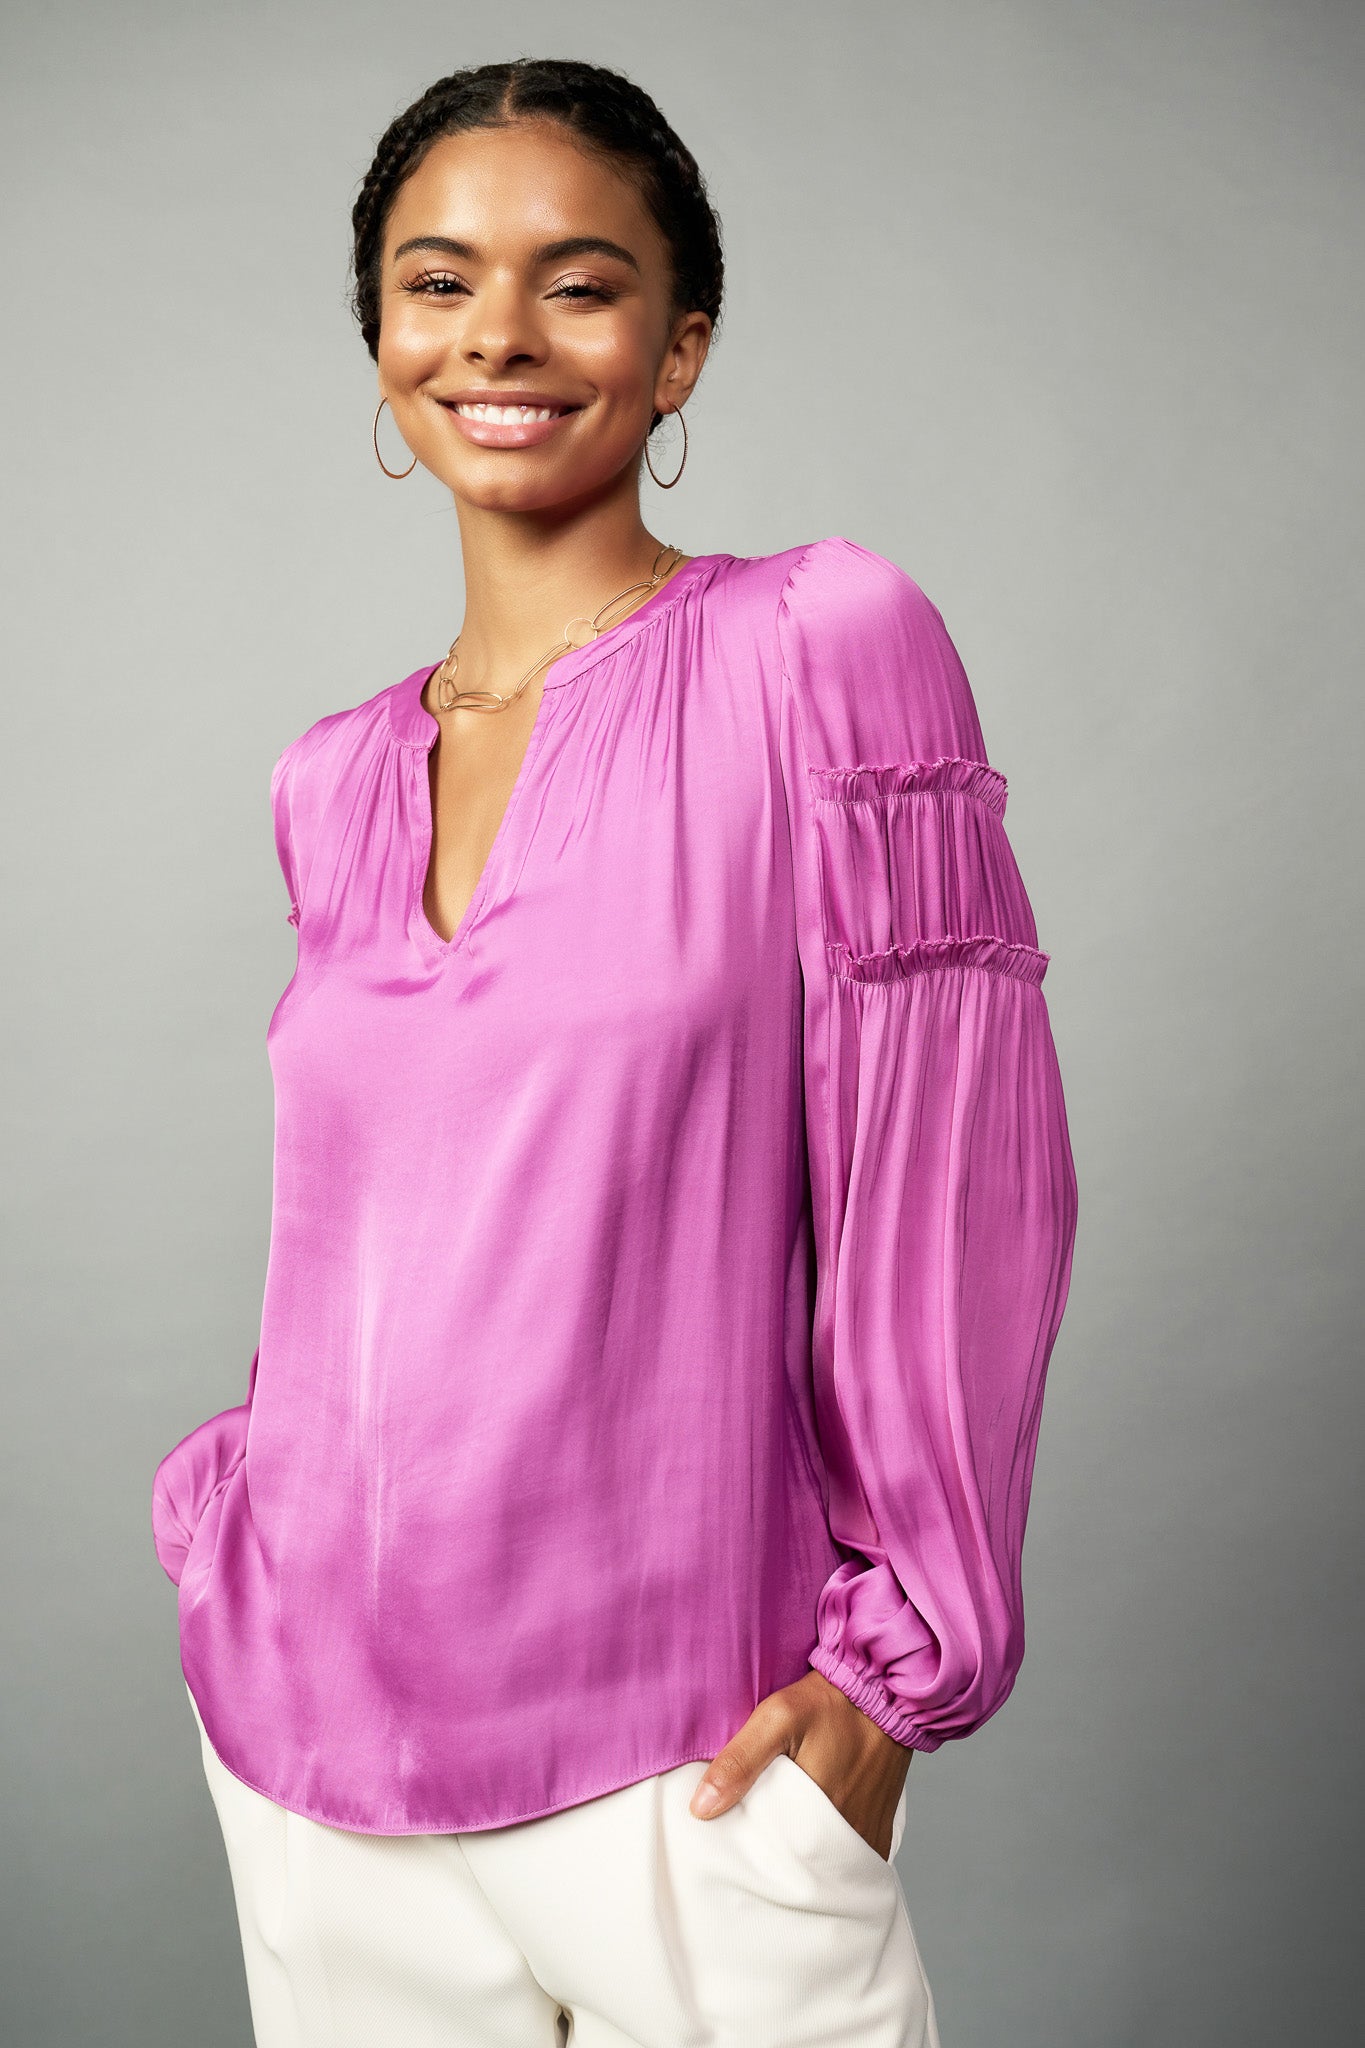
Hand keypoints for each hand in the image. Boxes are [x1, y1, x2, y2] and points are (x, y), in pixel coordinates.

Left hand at [688, 1670, 912, 1860]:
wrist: (886, 1690)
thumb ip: (741, 1760)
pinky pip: (848, 1857)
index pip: (773, 1861)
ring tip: (782, 1834)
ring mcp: (867, 1837)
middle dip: (777, 1859)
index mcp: (818, 1819)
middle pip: (800, 1867)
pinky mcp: (879, 1831)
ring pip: (825, 1864)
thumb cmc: (831, 1702)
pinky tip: (812, 1832)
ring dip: (805, 1856)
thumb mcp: (778, 1717)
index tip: (734, 1842)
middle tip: (755, 1838)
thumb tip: (701, 1808)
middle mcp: (848, 1837)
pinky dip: (830, 1852)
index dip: (751, 1853)